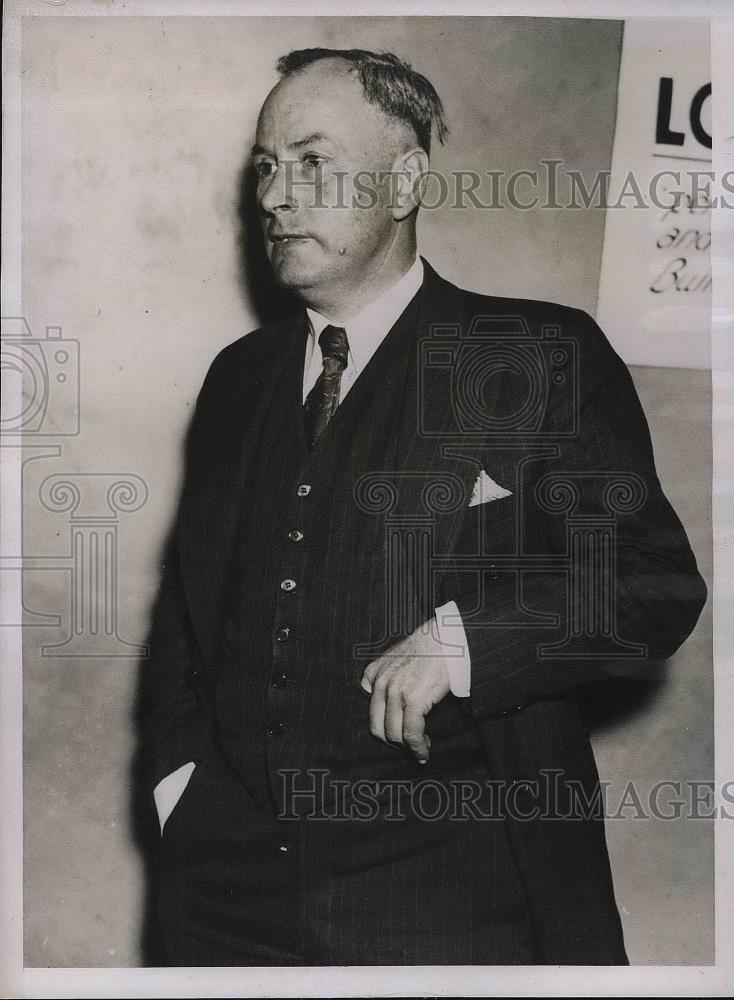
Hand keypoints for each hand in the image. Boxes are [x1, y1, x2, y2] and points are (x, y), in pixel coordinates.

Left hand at [360, 621, 449, 762]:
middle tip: (407, 748)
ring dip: (407, 748)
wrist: (448, 638)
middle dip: (392, 744)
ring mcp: (395, 691)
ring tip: (419, 750)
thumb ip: (386, 676)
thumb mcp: (397, 657)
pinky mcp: (413, 698)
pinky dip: (418, 747)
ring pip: (394, 734)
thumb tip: (390, 706)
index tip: (395, 737)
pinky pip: (411, 732)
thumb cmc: (429, 648)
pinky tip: (424, 752)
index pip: (370, 713)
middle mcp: (381, 682)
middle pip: (378, 728)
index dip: (382, 730)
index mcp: (373, 673)